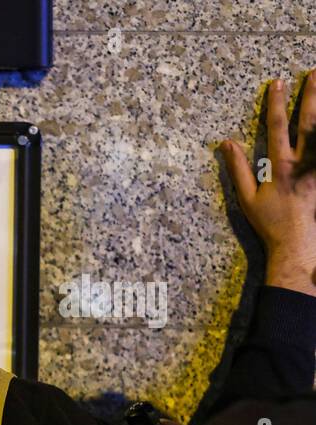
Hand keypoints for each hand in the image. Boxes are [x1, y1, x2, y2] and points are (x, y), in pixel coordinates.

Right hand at [220, 72, 315, 295]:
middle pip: (309, 121)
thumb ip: (238, 169)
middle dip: (311, 96)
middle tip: (315, 73)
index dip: (276, 103)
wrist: (298, 244)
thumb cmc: (271, 224)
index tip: (278, 82)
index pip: (277, 127)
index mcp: (280, 166)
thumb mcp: (247, 198)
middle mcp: (303, 163)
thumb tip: (226, 143)